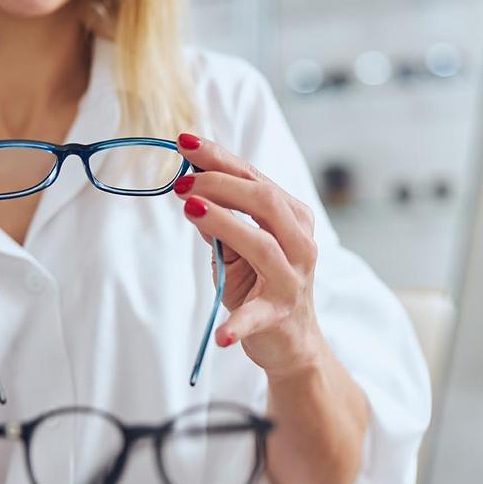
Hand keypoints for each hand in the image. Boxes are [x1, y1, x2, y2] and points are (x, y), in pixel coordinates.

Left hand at [173, 133, 323, 377]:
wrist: (292, 341)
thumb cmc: (262, 284)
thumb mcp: (238, 248)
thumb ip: (220, 220)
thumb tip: (190, 190)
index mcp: (293, 219)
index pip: (256, 179)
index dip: (220, 159)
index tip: (185, 142)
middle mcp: (300, 244)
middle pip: (264, 201)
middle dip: (219, 183)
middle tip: (182, 182)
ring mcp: (292, 280)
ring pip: (261, 243)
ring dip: (224, 223)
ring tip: (190, 208)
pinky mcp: (278, 315)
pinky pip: (257, 316)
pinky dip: (238, 325)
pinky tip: (221, 335)